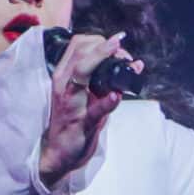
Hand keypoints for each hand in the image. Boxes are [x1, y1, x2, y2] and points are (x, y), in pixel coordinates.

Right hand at [36, 32, 140, 186]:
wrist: (59, 153)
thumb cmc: (74, 120)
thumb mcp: (87, 95)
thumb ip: (106, 79)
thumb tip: (134, 64)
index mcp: (64, 75)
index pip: (78, 43)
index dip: (100, 41)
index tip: (116, 48)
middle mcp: (64, 84)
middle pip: (81, 50)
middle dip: (107, 48)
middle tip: (124, 57)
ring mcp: (71, 102)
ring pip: (82, 71)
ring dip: (104, 60)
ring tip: (125, 62)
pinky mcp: (81, 122)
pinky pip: (95, 109)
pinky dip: (107, 102)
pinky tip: (116, 96)